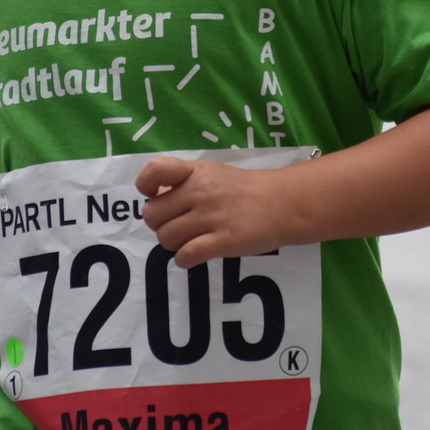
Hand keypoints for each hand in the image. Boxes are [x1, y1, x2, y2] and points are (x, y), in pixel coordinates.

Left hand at [136, 156, 287, 268]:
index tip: (157, 196)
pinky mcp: (222, 241)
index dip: (146, 186)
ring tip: (191, 240)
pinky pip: (185, 255)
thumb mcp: (213, 174)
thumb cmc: (245, 190)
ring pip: (166, 238)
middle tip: (178, 225)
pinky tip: (196, 254)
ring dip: (174, 244)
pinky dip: (185, 259)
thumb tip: (154, 197)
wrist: (284, 203)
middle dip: (160, 224)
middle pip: (152, 215)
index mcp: (196, 172)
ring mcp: (211, 217)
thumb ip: (185, 182)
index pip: (155, 170)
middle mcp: (200, 192)